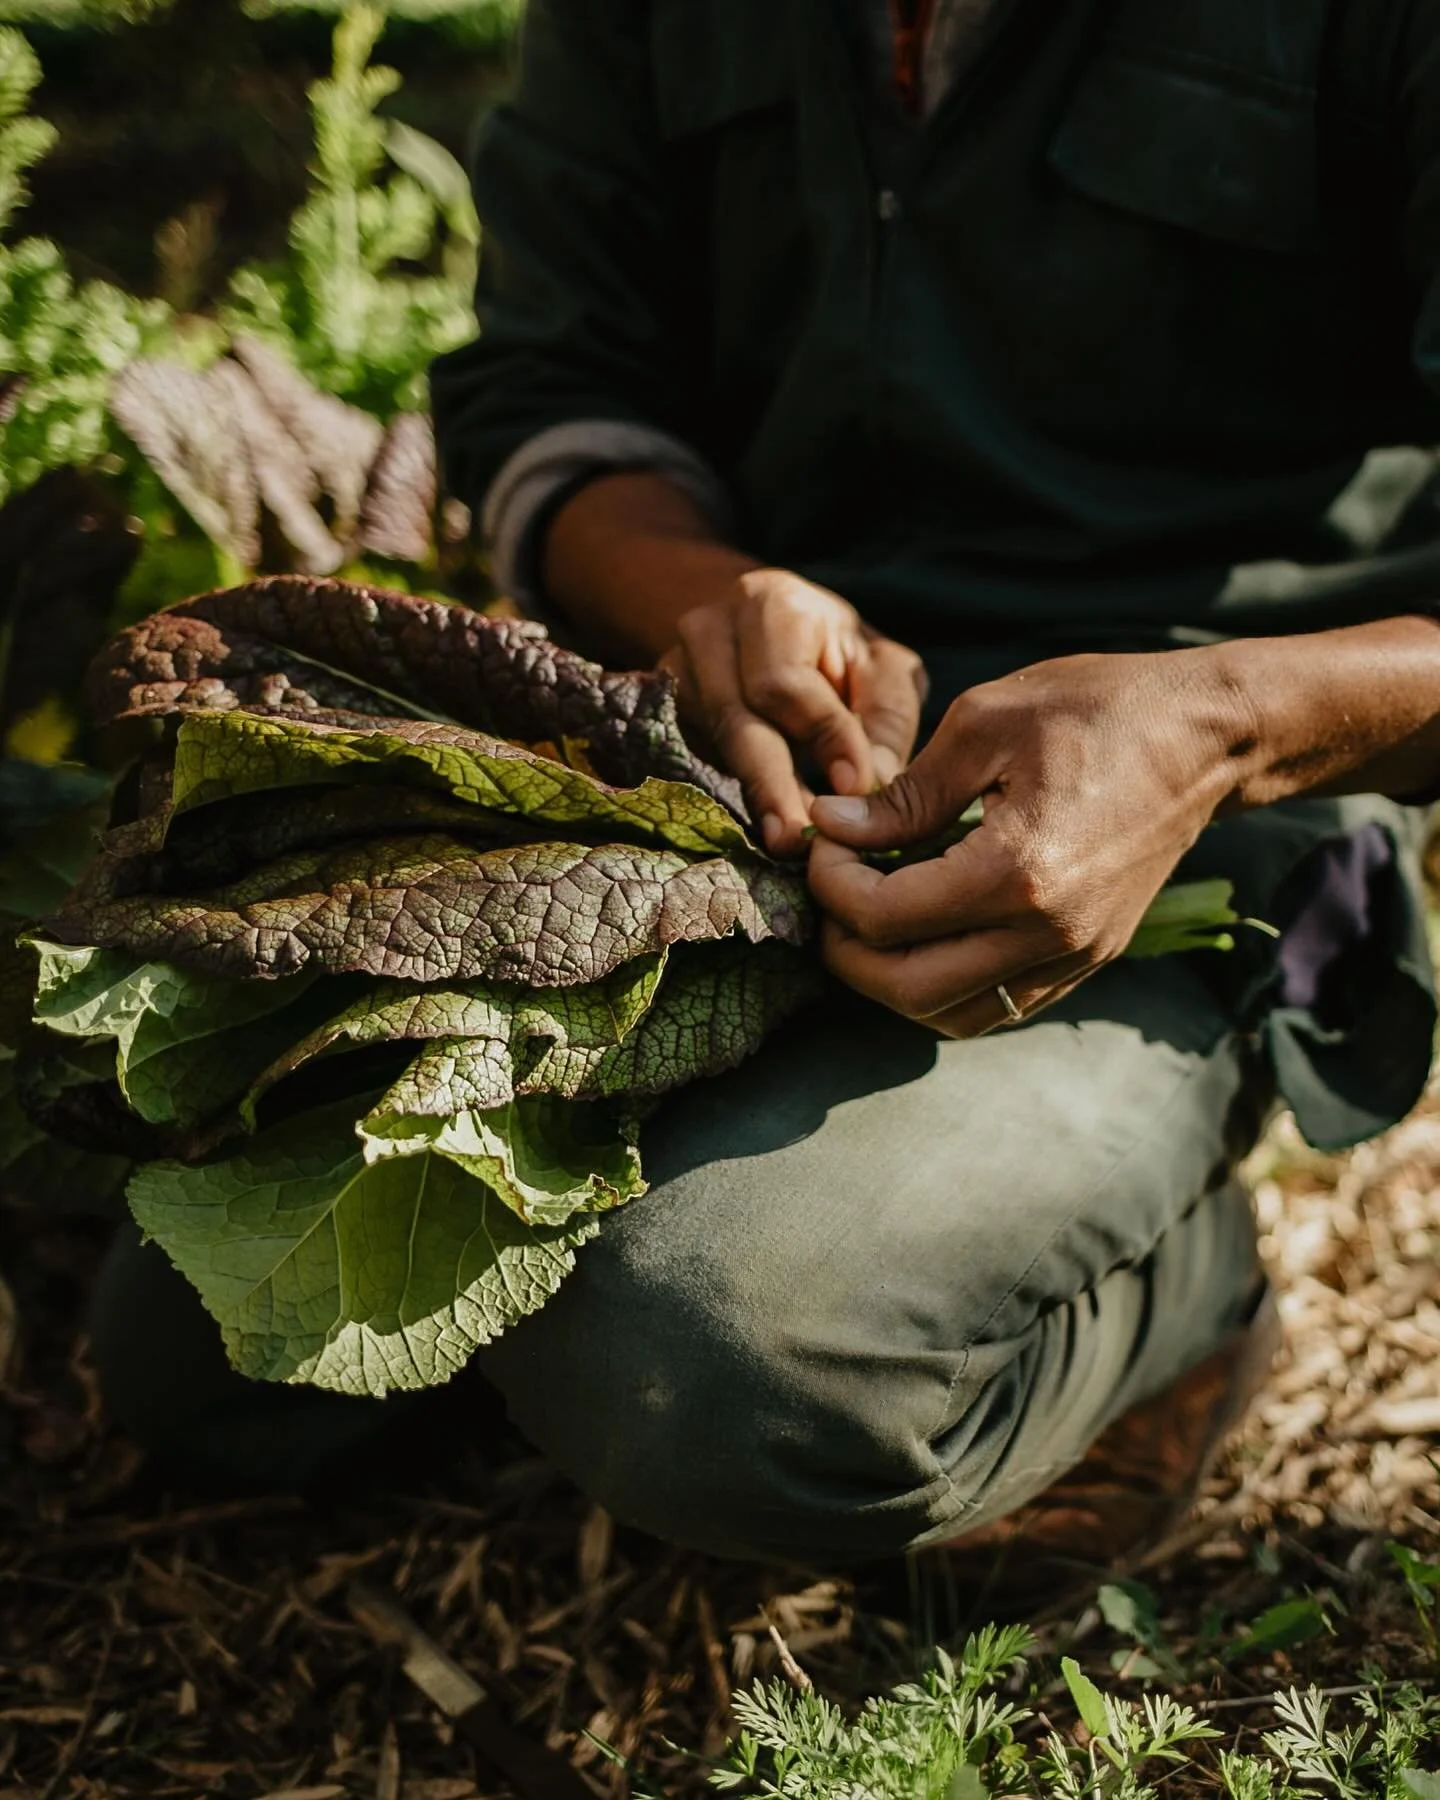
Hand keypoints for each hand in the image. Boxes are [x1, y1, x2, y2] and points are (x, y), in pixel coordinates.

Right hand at [659, 569, 926, 853]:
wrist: (777, 632)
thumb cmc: (844, 656)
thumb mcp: (883, 671)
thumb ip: (885, 724)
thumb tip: (866, 793)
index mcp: (770, 604)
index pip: (786, 682)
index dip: (823, 738)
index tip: (855, 787)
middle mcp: (708, 630)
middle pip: (735, 720)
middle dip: (771, 786)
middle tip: (796, 841)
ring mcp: (676, 672)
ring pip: (714, 745)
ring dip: (757, 797)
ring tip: (792, 840)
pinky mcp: (665, 711)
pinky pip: (698, 760)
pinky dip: (738, 793)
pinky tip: (770, 819)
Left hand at [806, 649, 1252, 1034]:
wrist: (1206, 736)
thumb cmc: (1098, 708)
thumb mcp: (984, 722)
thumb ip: (903, 792)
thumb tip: (829, 828)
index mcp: (1018, 870)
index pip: (884, 918)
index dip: (831, 885)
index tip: (825, 842)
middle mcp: (1048, 931)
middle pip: (905, 989)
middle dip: (846, 950)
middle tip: (831, 894)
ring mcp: (1073, 955)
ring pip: (949, 1015)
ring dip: (890, 979)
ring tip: (870, 917)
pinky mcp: (1087, 960)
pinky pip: (995, 1006)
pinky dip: (942, 985)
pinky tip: (925, 929)